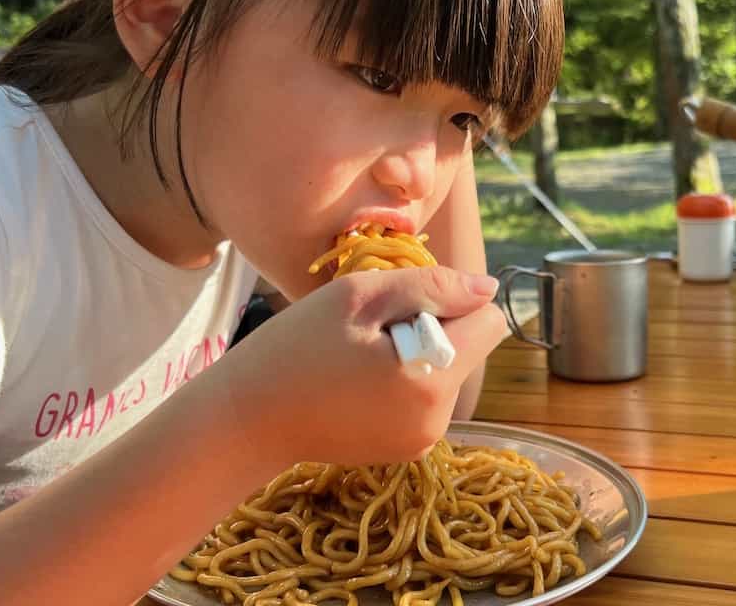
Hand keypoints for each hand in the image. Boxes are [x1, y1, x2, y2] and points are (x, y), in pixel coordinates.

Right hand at [218, 266, 506, 472]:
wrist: (247, 419)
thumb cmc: (295, 348)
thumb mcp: (359, 297)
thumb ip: (431, 287)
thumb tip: (488, 288)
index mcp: (433, 379)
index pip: (488, 321)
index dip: (451, 302)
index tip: (401, 307)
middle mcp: (439, 417)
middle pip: (469, 347)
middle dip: (433, 328)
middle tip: (370, 333)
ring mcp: (424, 439)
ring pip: (448, 370)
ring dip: (417, 353)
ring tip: (359, 357)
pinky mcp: (407, 448)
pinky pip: (427, 396)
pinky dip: (403, 380)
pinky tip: (357, 381)